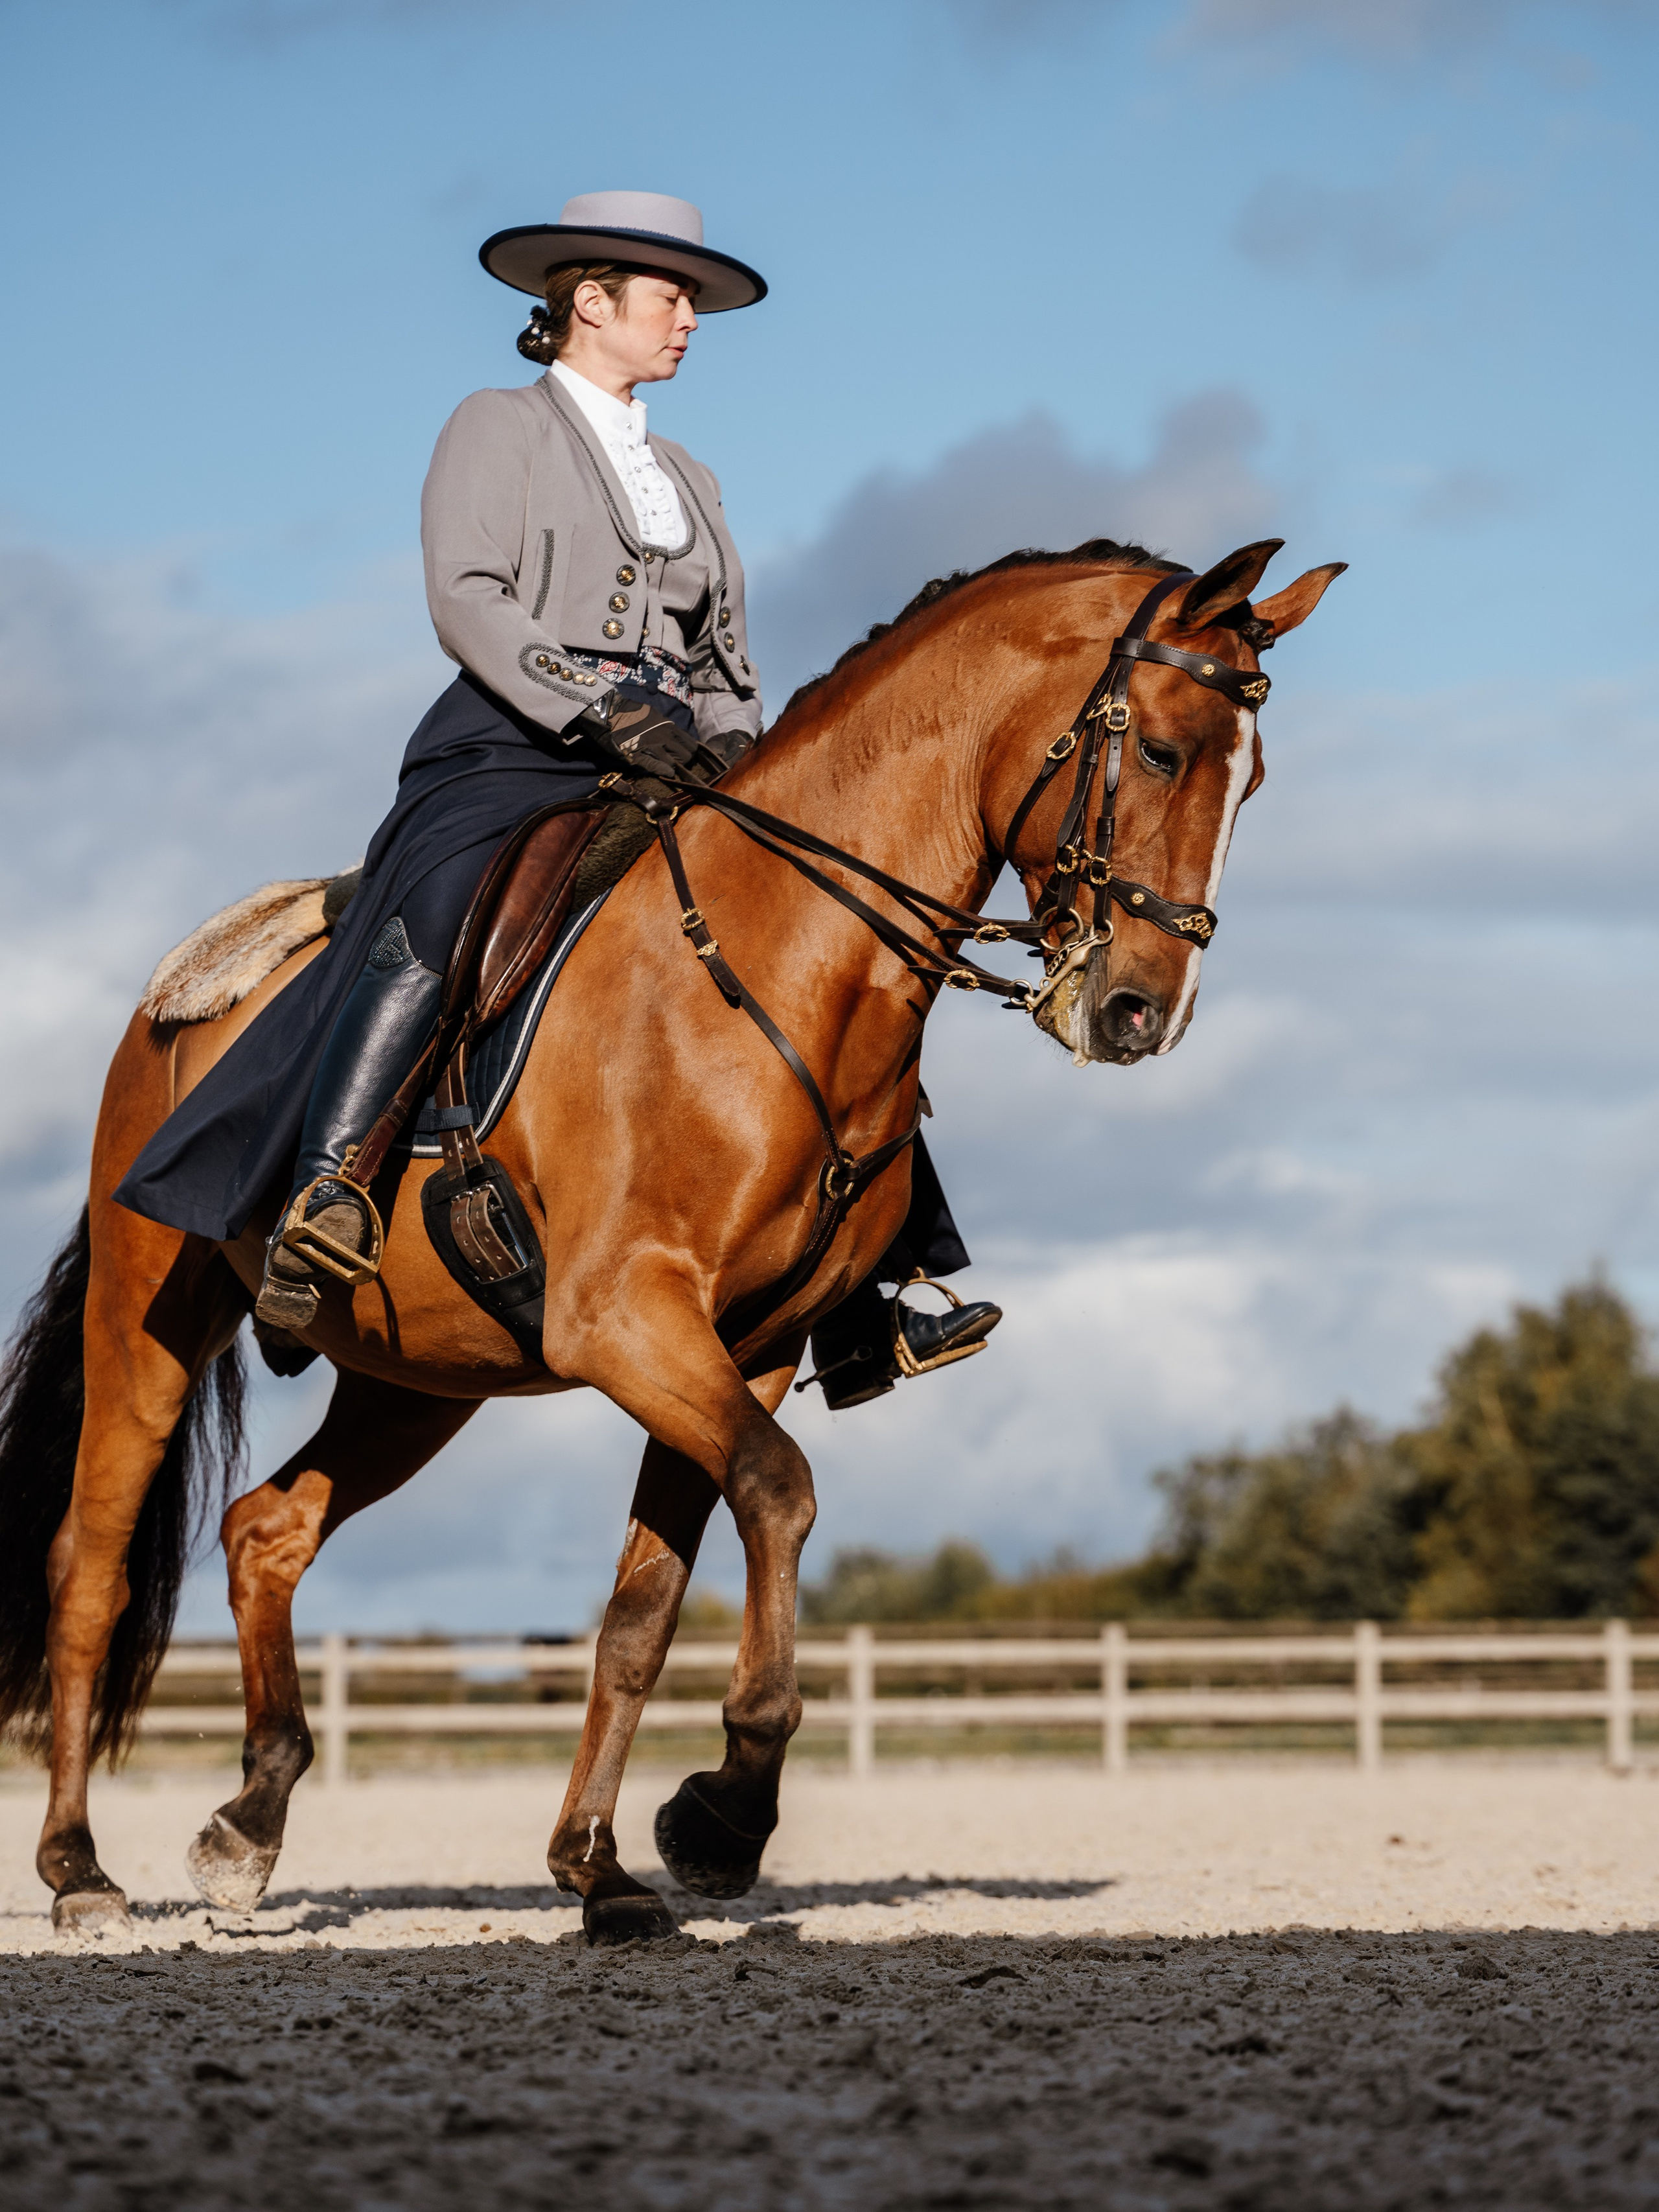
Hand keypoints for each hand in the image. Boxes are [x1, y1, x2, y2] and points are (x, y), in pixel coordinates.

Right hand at [588, 697, 703, 778]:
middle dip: (684, 762)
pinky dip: (663, 771)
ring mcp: (652, 746)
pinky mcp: (638, 755)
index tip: (684, 755)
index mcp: (669, 726)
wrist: (610, 711)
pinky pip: (655, 766)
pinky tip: (666, 773)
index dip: (689, 752)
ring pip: (674, 764)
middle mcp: (665, 736)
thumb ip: (667, 727)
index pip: (691, 745)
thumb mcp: (655, 716)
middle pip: (686, 756)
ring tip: (667, 767)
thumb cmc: (632, 714)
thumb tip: (676, 736)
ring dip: (673, 768)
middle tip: (676, 764)